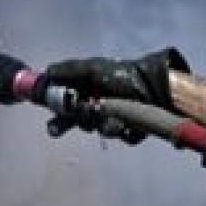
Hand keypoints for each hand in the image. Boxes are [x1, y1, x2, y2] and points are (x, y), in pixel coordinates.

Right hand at [42, 47, 189, 142]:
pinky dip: (125, 130)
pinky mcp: (133, 129)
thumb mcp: (94, 68)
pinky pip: (122, 136)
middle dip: (68, 125)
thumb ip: (70, 70)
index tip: (50, 119)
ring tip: (115, 119)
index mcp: (93, 88)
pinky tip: (130, 124)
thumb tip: (47, 71)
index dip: (58, 111)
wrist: (158, 89)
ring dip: (104, 125)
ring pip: (99, 130)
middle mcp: (102, 103)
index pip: (68, 102)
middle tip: (56, 130)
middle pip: (78, 120)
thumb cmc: (125, 76)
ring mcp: (118, 117)